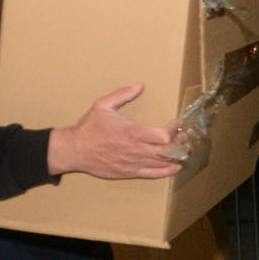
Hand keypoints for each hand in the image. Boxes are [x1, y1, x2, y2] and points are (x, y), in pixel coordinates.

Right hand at [46, 84, 185, 179]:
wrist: (74, 150)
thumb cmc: (89, 127)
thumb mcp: (103, 105)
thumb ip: (123, 94)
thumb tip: (139, 85)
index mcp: (132, 132)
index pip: (163, 135)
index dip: (174, 129)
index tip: (176, 123)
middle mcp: (136, 149)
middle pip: (167, 150)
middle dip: (180, 143)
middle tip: (184, 137)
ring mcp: (134, 163)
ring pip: (163, 163)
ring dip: (177, 156)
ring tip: (183, 150)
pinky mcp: (130, 172)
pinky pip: (153, 174)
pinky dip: (167, 171)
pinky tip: (175, 166)